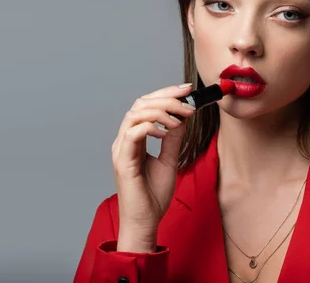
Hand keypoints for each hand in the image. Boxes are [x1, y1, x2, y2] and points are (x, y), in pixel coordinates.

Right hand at [111, 83, 194, 251]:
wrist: (146, 221)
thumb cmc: (153, 195)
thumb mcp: (170, 160)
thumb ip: (174, 139)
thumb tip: (183, 117)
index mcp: (134, 138)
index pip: (146, 105)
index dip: (166, 93)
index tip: (187, 89)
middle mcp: (124, 140)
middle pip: (140, 104)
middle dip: (166, 97)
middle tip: (188, 100)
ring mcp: (121, 150)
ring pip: (135, 114)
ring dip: (161, 111)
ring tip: (179, 119)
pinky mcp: (123, 161)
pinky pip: (132, 133)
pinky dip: (151, 127)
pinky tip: (166, 132)